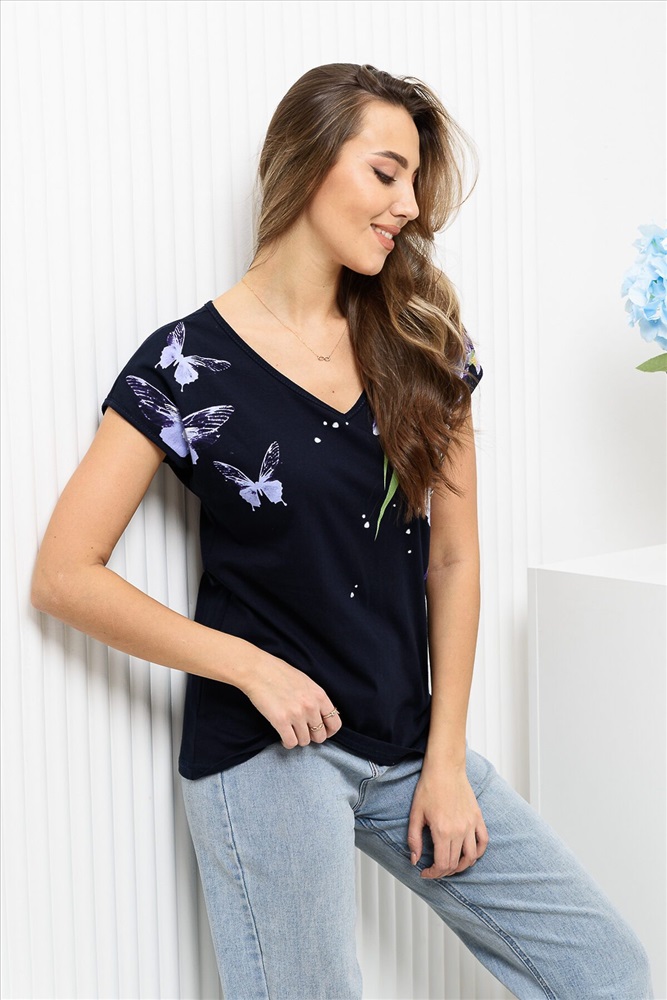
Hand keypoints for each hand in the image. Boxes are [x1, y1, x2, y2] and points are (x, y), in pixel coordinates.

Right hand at [242, 654, 341, 748]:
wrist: (258, 670)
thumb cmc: (280, 673)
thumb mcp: (306, 682)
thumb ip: (316, 698)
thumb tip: (322, 714)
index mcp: (319, 696)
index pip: (335, 723)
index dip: (329, 731)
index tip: (322, 732)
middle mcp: (311, 706)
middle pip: (320, 735)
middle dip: (312, 736)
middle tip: (303, 731)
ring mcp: (296, 715)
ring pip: (304, 741)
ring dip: (298, 739)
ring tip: (291, 731)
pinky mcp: (281, 721)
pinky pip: (291, 742)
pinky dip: (287, 743)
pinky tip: (283, 736)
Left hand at [407, 763, 487, 877]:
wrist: (445, 768)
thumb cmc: (429, 788)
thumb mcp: (415, 814)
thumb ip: (414, 839)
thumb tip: (414, 860)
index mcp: (442, 831)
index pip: (442, 864)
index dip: (433, 874)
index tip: (425, 873)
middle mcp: (459, 831)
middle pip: (455, 863)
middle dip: (444, 872)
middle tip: (434, 869)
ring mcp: (471, 825)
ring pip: (471, 857)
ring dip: (461, 866)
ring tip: (451, 866)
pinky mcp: (478, 818)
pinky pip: (483, 842)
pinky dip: (478, 853)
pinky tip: (469, 854)